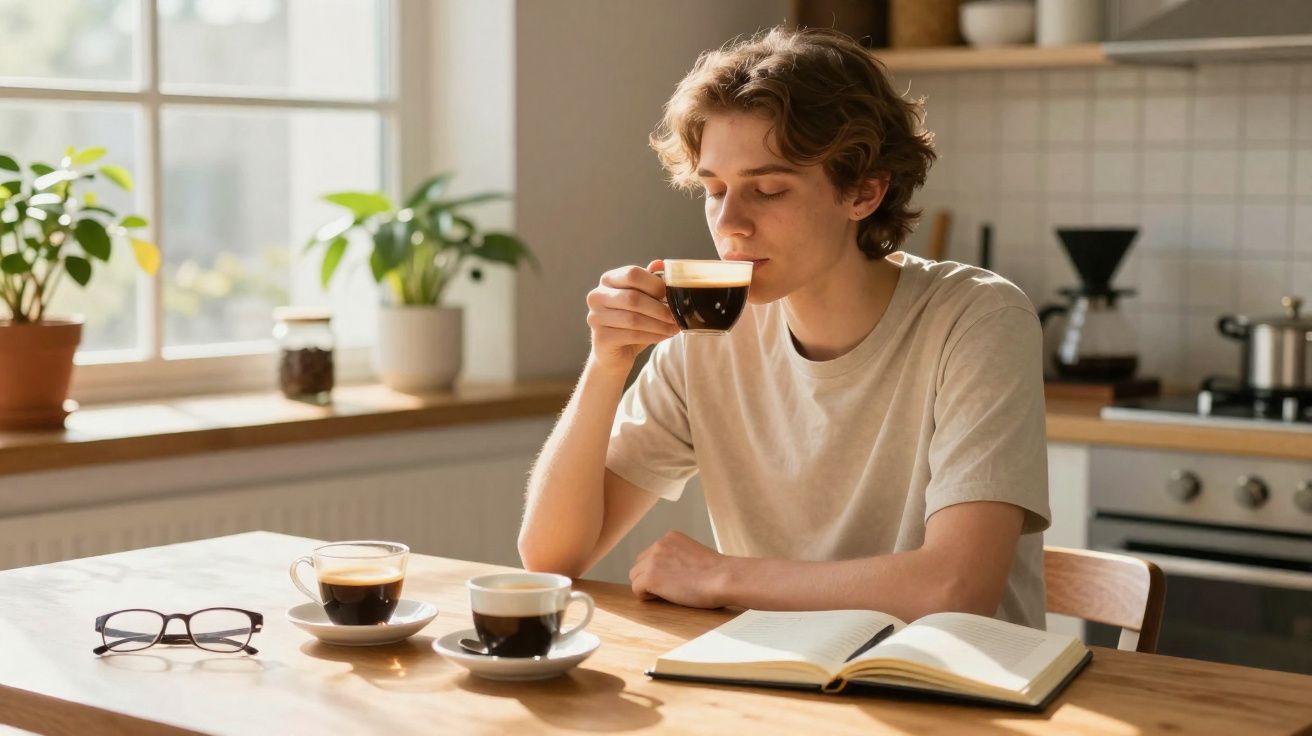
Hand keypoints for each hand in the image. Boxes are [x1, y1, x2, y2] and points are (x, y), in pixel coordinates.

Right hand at [586, 260, 679, 375]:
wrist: (613, 352)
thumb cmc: (630, 322)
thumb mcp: (642, 299)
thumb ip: (649, 281)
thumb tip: (661, 263)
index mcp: (608, 279)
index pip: (632, 273)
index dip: (654, 284)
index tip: (670, 295)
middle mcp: (597, 296)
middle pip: (633, 298)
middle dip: (660, 308)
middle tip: (677, 316)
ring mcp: (595, 317)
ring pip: (634, 319)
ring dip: (659, 324)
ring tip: (674, 328)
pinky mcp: (601, 337)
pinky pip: (632, 335)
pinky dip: (652, 336)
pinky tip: (663, 336)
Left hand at [629, 531, 733, 608]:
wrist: (725, 578)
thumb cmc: (718, 573)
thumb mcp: (694, 555)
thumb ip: (678, 557)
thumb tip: (667, 573)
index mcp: (671, 537)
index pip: (651, 554)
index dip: (659, 570)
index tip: (673, 579)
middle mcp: (659, 544)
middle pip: (640, 564)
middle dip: (649, 577)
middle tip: (669, 589)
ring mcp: (653, 560)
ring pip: (635, 576)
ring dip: (647, 587)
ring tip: (667, 594)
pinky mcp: (651, 577)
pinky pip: (636, 589)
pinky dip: (646, 597)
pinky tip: (662, 599)